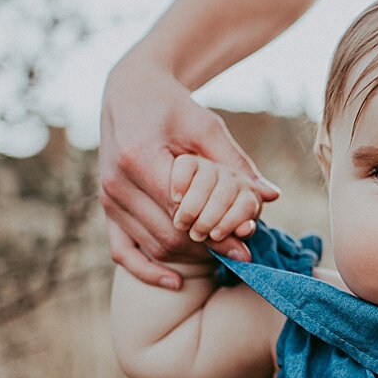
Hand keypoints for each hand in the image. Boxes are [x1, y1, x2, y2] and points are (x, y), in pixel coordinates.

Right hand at [99, 60, 280, 288]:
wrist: (131, 95)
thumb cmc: (174, 108)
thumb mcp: (208, 128)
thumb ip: (236, 165)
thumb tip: (271, 196)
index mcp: (139, 158)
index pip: (183, 210)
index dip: (217, 230)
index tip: (247, 241)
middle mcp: (116, 183)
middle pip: (169, 234)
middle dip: (208, 247)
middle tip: (242, 253)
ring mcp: (107, 199)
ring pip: (153, 245)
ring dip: (189, 256)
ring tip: (222, 256)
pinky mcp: (106, 209)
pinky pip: (122, 251)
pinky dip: (147, 270)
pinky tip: (175, 282)